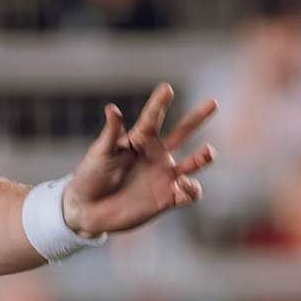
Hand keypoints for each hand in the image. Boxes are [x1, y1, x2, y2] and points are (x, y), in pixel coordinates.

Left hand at [61, 84, 215, 238]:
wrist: (87, 211)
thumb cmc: (90, 177)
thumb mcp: (100, 153)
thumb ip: (111, 133)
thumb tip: (112, 108)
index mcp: (139, 140)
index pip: (153, 118)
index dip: (160, 103)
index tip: (167, 88)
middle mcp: (156, 155)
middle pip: (182, 133)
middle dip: (197, 118)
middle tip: (212, 103)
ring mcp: (164, 176)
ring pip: (193, 163)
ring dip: (203, 157)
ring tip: (208, 151)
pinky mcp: (167, 199)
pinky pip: (189, 193)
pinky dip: (191, 189)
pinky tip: (182, 186)